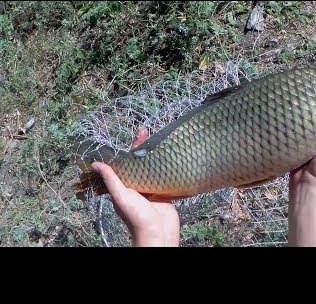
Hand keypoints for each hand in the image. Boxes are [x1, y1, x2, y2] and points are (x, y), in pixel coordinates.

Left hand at [91, 127, 179, 246]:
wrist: (159, 233)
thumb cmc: (137, 218)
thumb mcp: (122, 197)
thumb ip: (111, 180)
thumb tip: (95, 164)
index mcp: (124, 187)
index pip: (124, 164)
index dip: (128, 150)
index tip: (132, 136)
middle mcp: (137, 186)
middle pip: (139, 163)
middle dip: (142, 148)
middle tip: (146, 132)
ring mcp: (151, 188)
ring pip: (151, 168)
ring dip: (154, 155)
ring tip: (158, 139)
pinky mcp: (164, 192)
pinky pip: (164, 176)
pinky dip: (166, 166)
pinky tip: (169, 156)